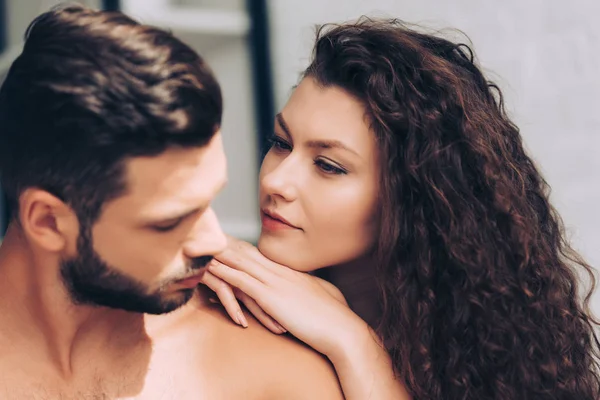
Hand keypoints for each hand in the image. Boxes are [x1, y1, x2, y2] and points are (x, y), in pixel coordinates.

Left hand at [205, 236, 366, 358]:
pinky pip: (242, 281)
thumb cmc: (335, 317)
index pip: (261, 257)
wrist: (342, 329)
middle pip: (247, 253)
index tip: (227, 241)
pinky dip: (224, 272)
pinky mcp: (270, 297)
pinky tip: (209, 268)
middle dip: (226, 244)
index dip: (242, 248)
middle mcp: (280, 273)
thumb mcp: (322, 298)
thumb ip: (310, 290)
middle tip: (207, 234)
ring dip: (219, 254)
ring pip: (241, 263)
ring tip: (201, 245)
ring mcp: (275, 283)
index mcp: (291, 274)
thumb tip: (308, 289)